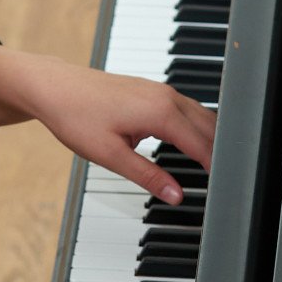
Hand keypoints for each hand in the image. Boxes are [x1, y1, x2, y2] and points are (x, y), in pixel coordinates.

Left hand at [0, 44, 215, 202]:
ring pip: (201, 116)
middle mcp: (167, 97)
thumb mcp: (110, 155)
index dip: (217, 169)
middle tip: (229, 182)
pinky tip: (194, 143)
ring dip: (211, 139)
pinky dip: (197, 128)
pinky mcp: (153, 90)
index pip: (202, 145)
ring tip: (218, 166)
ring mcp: (161, 90)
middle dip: (221, 154)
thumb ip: (148, 176)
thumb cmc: (75, 116)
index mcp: (160, 112)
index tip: (227, 190)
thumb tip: (176, 195)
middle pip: (209, 128)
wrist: (53, 86)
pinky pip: (187, 109)